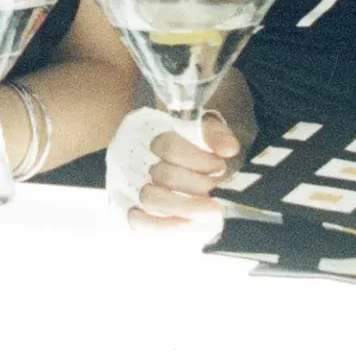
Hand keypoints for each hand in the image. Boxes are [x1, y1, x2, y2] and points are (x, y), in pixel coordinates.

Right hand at [120, 112, 241, 231]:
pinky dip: (163, 225)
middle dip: (199, 185)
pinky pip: (139, 222)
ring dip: (186, 207)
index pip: (169, 145)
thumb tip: (228, 149)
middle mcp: (132, 157)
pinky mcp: (127, 210)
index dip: (198, 160)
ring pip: (151, 199)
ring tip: (213, 211)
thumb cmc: (190, 146)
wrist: (167, 165)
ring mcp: (128, 185)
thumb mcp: (202, 130)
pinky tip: (188, 223)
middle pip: (164, 174)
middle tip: (221, 192)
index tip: (220, 168)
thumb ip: (215, 134)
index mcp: (149, 132)